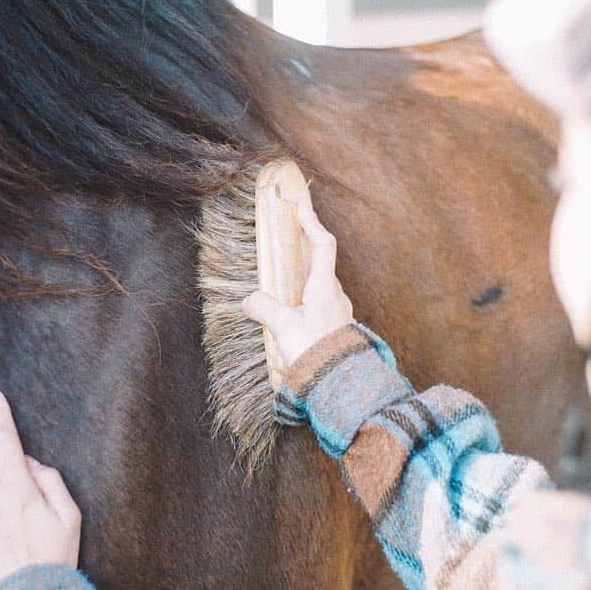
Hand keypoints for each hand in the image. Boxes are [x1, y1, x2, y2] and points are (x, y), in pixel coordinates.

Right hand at [243, 199, 353, 366]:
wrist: (340, 383)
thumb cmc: (315, 352)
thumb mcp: (283, 328)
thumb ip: (264, 308)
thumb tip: (249, 300)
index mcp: (324, 287)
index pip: (322, 245)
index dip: (312, 222)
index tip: (301, 206)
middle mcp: (335, 295)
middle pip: (322, 259)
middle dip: (308, 242)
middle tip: (294, 229)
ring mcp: (337, 310)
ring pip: (322, 281)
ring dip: (307, 269)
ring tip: (289, 267)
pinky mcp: (334, 326)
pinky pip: (320, 299)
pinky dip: (307, 291)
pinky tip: (294, 304)